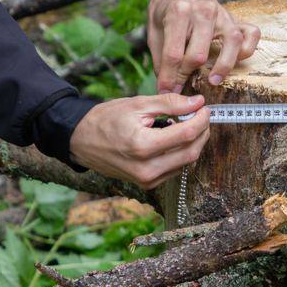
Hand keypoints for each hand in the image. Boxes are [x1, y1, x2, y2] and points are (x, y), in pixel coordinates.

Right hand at [69, 94, 209, 188]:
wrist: (82, 141)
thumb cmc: (107, 119)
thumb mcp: (138, 104)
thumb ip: (170, 103)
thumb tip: (198, 102)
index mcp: (143, 146)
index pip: (186, 134)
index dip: (201, 119)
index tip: (204, 107)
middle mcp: (147, 169)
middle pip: (191, 152)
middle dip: (202, 132)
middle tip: (201, 116)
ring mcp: (147, 180)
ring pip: (186, 163)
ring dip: (194, 143)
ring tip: (188, 124)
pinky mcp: (148, 184)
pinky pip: (175, 169)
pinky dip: (182, 153)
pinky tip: (175, 139)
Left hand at [148, 0, 259, 92]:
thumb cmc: (166, 8)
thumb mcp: (154, 28)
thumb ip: (160, 56)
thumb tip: (166, 86)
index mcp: (178, 11)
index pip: (173, 53)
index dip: (168, 77)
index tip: (165, 91)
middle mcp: (203, 11)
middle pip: (199, 53)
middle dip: (187, 74)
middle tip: (180, 86)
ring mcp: (222, 14)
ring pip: (230, 43)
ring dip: (223, 66)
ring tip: (213, 81)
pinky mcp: (235, 18)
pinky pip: (251, 34)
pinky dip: (247, 49)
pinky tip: (236, 61)